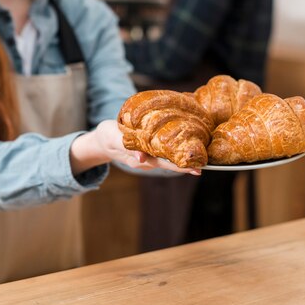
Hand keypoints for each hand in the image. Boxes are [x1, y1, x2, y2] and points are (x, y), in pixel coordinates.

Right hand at [70, 119, 200, 175]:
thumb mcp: (113, 137)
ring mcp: (147, 158)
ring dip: (181, 159)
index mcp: (139, 159)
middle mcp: (146, 160)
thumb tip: (142, 158)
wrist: (102, 140)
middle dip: (185, 166)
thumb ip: (127, 146)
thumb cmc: (107, 136)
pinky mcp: (147, 152)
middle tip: (202, 167)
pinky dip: (173, 152)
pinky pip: (162, 153)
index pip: (163, 163)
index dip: (179, 166)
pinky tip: (184, 149)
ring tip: (199, 160)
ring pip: (166, 159)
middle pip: (168, 164)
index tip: (194, 168)